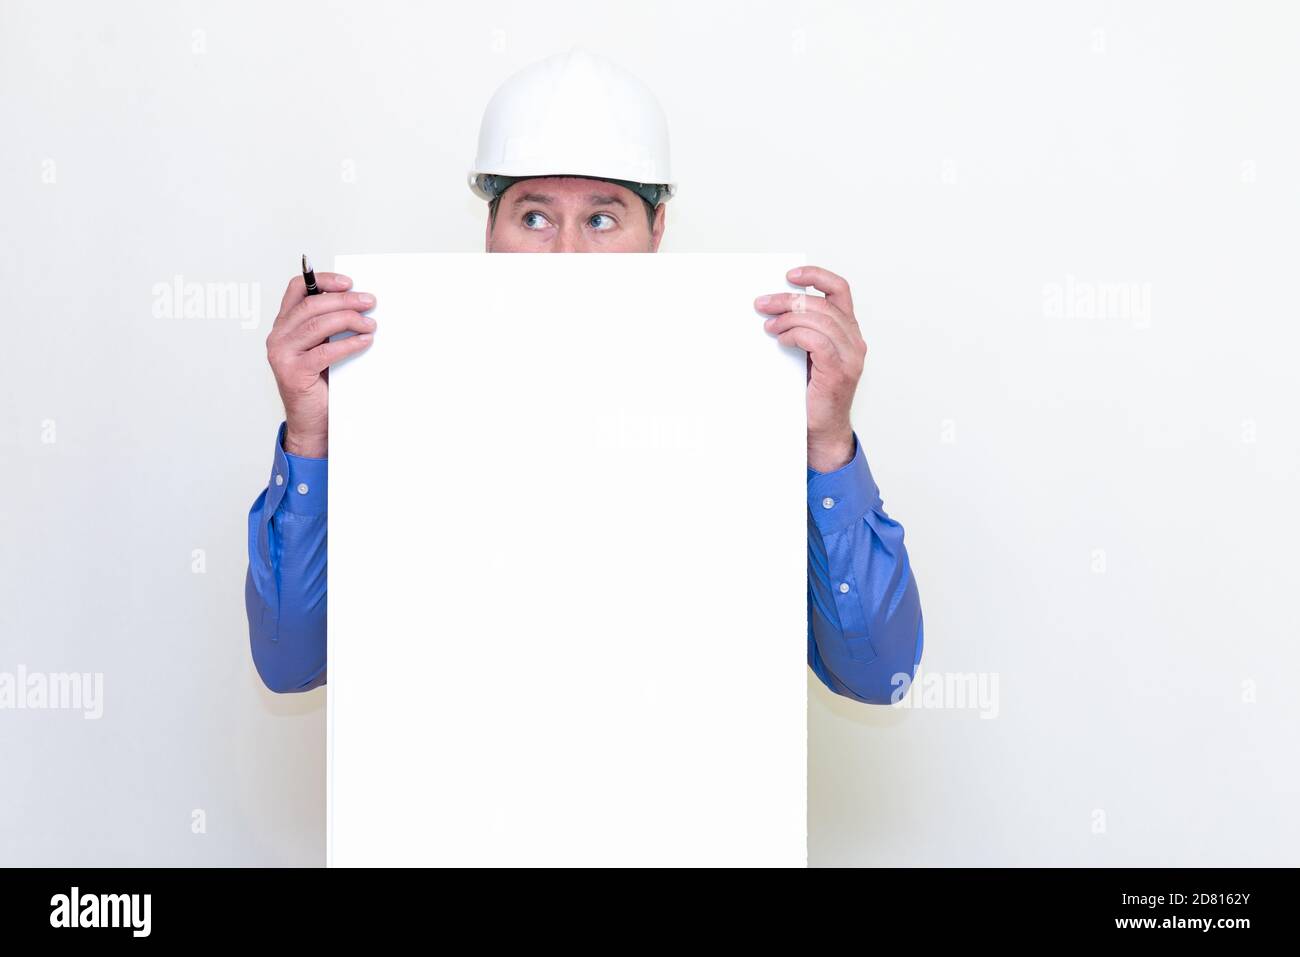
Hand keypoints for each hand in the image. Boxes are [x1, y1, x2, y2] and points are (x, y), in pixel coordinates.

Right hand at [265, 272, 376, 457]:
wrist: (311, 424)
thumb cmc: (319, 385)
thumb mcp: (321, 348)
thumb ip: (328, 328)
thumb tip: (359, 305)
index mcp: (284, 326)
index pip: (297, 290)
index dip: (322, 280)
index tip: (348, 282)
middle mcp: (278, 337)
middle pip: (311, 305)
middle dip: (344, 300)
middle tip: (368, 302)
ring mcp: (282, 355)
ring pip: (317, 325)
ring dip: (349, 320)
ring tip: (370, 324)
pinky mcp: (294, 373)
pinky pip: (324, 351)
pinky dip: (348, 344)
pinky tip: (364, 342)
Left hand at [755, 265, 865, 470]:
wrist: (820, 433)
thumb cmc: (810, 395)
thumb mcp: (805, 355)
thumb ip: (800, 331)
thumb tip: (770, 309)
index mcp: (848, 332)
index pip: (839, 291)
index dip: (816, 276)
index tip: (790, 275)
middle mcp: (854, 341)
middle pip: (822, 303)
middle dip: (789, 299)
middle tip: (763, 304)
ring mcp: (850, 357)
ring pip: (820, 319)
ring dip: (789, 318)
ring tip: (769, 326)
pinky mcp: (839, 372)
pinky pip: (818, 341)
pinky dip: (796, 335)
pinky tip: (781, 341)